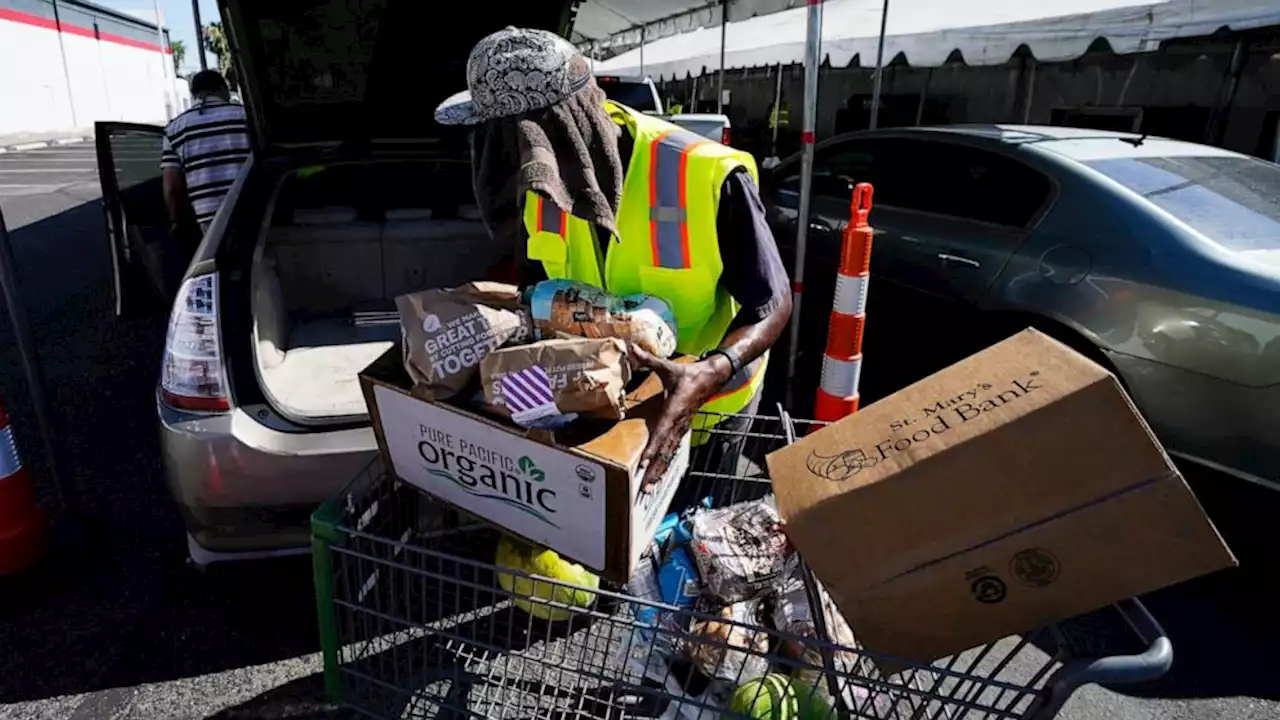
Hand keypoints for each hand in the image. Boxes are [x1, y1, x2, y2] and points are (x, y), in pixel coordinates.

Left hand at [630, 344, 733, 490]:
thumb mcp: (668, 366)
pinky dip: (665, 464)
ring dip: (659, 472)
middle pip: (665, 451)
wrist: (714, 378)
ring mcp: (681, 429)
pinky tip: (658, 476)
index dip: (653, 448)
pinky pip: (672, 450)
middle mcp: (678, 423)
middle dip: (655, 470)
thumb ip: (648, 359)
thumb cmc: (689, 373)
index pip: (661, 432)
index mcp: (674, 409)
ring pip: (669, 454)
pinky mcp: (682, 430)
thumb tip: (631, 348)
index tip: (645, 462)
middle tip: (645, 489)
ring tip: (649, 489)